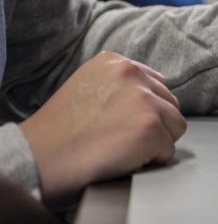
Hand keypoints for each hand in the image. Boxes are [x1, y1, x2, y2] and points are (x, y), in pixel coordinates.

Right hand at [19, 51, 185, 208]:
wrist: (36, 160)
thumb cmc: (57, 135)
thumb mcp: (87, 88)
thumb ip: (119, 86)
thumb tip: (153, 98)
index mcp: (114, 62)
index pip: (157, 85)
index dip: (144, 111)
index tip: (123, 123)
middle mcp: (131, 74)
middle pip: (170, 104)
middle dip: (154, 125)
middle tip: (120, 140)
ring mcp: (143, 100)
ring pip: (175, 126)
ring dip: (156, 143)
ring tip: (122, 149)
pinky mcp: (150, 128)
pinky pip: (168, 152)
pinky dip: (150, 162)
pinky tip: (122, 160)